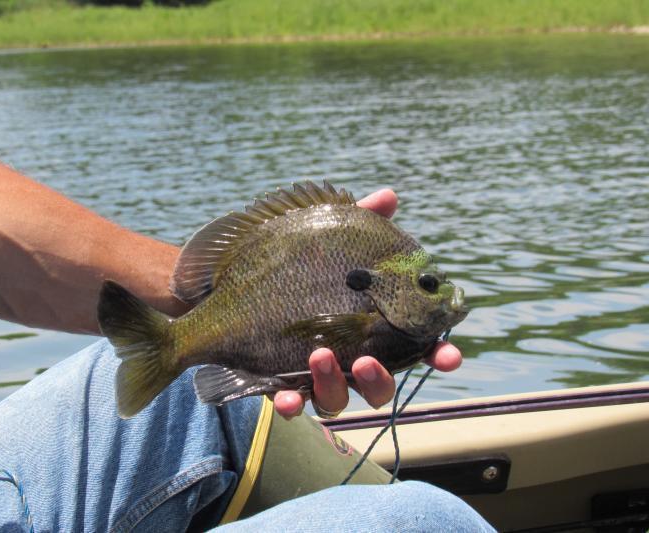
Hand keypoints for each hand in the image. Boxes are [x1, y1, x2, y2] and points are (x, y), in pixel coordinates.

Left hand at [272, 188, 463, 418]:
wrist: (233, 281)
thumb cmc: (296, 260)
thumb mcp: (326, 237)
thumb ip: (359, 222)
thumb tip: (388, 196)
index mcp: (371, 328)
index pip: (415, 348)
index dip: (438, 355)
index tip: (450, 357)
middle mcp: (349, 358)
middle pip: (379, 385)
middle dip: (378, 378)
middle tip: (366, 360)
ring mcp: (316, 374)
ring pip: (337, 398)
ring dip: (333, 383)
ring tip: (319, 354)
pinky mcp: (282, 383)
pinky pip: (291, 404)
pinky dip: (290, 404)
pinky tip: (284, 397)